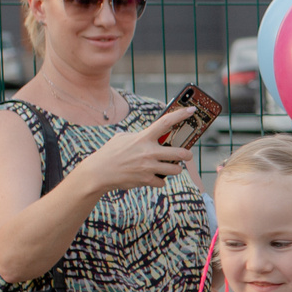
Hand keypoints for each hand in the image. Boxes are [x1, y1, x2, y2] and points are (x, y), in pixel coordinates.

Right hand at [74, 111, 195, 195]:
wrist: (99, 172)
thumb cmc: (111, 153)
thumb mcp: (123, 138)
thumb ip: (139, 136)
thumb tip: (153, 136)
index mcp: (143, 137)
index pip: (165, 122)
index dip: (180, 115)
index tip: (192, 110)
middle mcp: (148, 152)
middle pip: (179, 153)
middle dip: (187, 154)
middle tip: (187, 155)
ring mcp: (148, 167)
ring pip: (175, 170)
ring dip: (175, 169)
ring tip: (170, 167)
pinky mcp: (146, 180)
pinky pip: (162, 182)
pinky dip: (159, 180)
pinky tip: (153, 177)